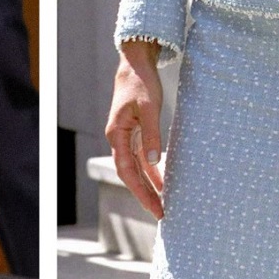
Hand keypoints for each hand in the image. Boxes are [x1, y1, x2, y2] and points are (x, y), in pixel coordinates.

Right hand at [106, 40, 164, 219]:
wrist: (135, 63)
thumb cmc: (141, 83)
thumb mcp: (149, 107)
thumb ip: (151, 135)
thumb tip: (155, 163)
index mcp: (117, 134)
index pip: (126, 170)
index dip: (140, 191)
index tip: (154, 208)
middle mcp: (118, 138)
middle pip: (129, 173)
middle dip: (144, 194)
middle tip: (161, 214)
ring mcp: (126, 135)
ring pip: (135, 167)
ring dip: (148, 185)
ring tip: (162, 204)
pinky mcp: (135, 130)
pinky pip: (141, 157)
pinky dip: (151, 170)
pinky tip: (162, 181)